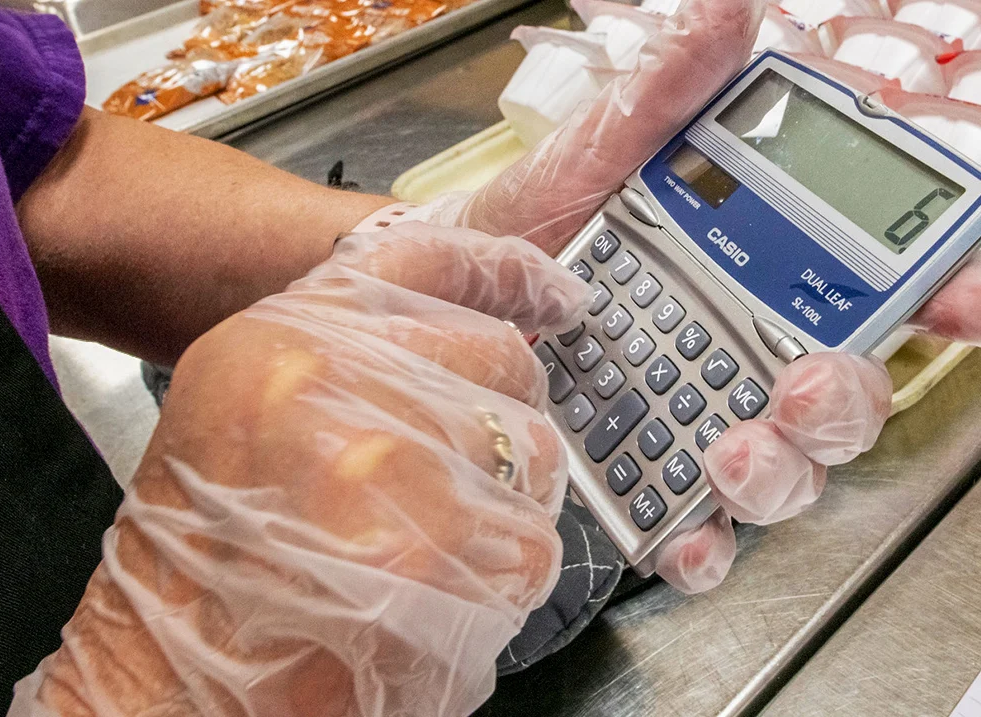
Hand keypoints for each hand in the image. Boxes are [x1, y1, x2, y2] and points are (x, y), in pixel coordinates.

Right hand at [11, 223, 590, 716]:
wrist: (176, 675)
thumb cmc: (209, 550)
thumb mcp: (248, 408)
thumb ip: (352, 358)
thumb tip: (468, 343)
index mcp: (286, 336)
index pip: (427, 259)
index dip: (507, 271)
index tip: (558, 293)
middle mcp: (336, 379)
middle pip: (504, 358)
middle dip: (505, 414)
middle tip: (466, 468)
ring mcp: (388, 464)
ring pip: (534, 453)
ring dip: (509, 502)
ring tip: (439, 545)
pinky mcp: (434, 556)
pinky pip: (534, 543)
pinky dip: (508, 575)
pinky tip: (445, 593)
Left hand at [417, 0, 904, 593]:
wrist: (444, 301)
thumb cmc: (524, 229)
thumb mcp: (592, 158)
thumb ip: (661, 99)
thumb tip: (729, 17)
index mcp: (750, 276)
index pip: (865, 290)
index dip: (939, 295)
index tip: (965, 304)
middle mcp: (740, 356)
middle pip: (840, 397)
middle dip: (844, 401)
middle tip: (807, 383)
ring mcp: (696, 423)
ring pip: (782, 471)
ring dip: (777, 472)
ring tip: (728, 449)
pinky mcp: (642, 481)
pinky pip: (695, 530)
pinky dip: (699, 544)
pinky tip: (681, 535)